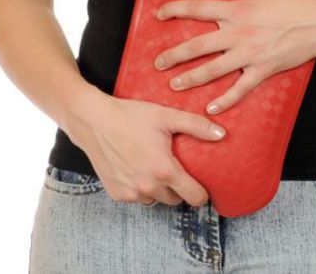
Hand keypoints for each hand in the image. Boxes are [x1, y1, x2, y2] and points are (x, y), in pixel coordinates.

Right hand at [66, 89, 226, 207]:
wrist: (93, 120)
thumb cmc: (131, 116)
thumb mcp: (166, 116)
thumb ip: (196, 126)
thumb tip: (222, 134)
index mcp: (164, 170)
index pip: (194, 197)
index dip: (202, 193)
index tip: (201, 184)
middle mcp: (148, 187)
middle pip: (175, 200)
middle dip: (179, 188)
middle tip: (174, 167)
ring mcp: (131, 193)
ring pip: (156, 200)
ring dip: (159, 189)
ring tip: (154, 166)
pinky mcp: (116, 194)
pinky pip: (137, 197)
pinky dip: (140, 188)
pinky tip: (136, 168)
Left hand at [153, 0, 315, 114]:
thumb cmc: (296, 1)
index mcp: (237, 10)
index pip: (198, 9)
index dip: (175, 10)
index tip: (159, 15)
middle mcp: (239, 33)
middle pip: (198, 45)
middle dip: (175, 55)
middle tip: (158, 63)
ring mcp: (251, 54)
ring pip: (214, 69)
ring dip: (191, 78)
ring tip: (174, 85)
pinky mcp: (264, 70)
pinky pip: (241, 89)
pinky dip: (226, 100)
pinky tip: (210, 108)